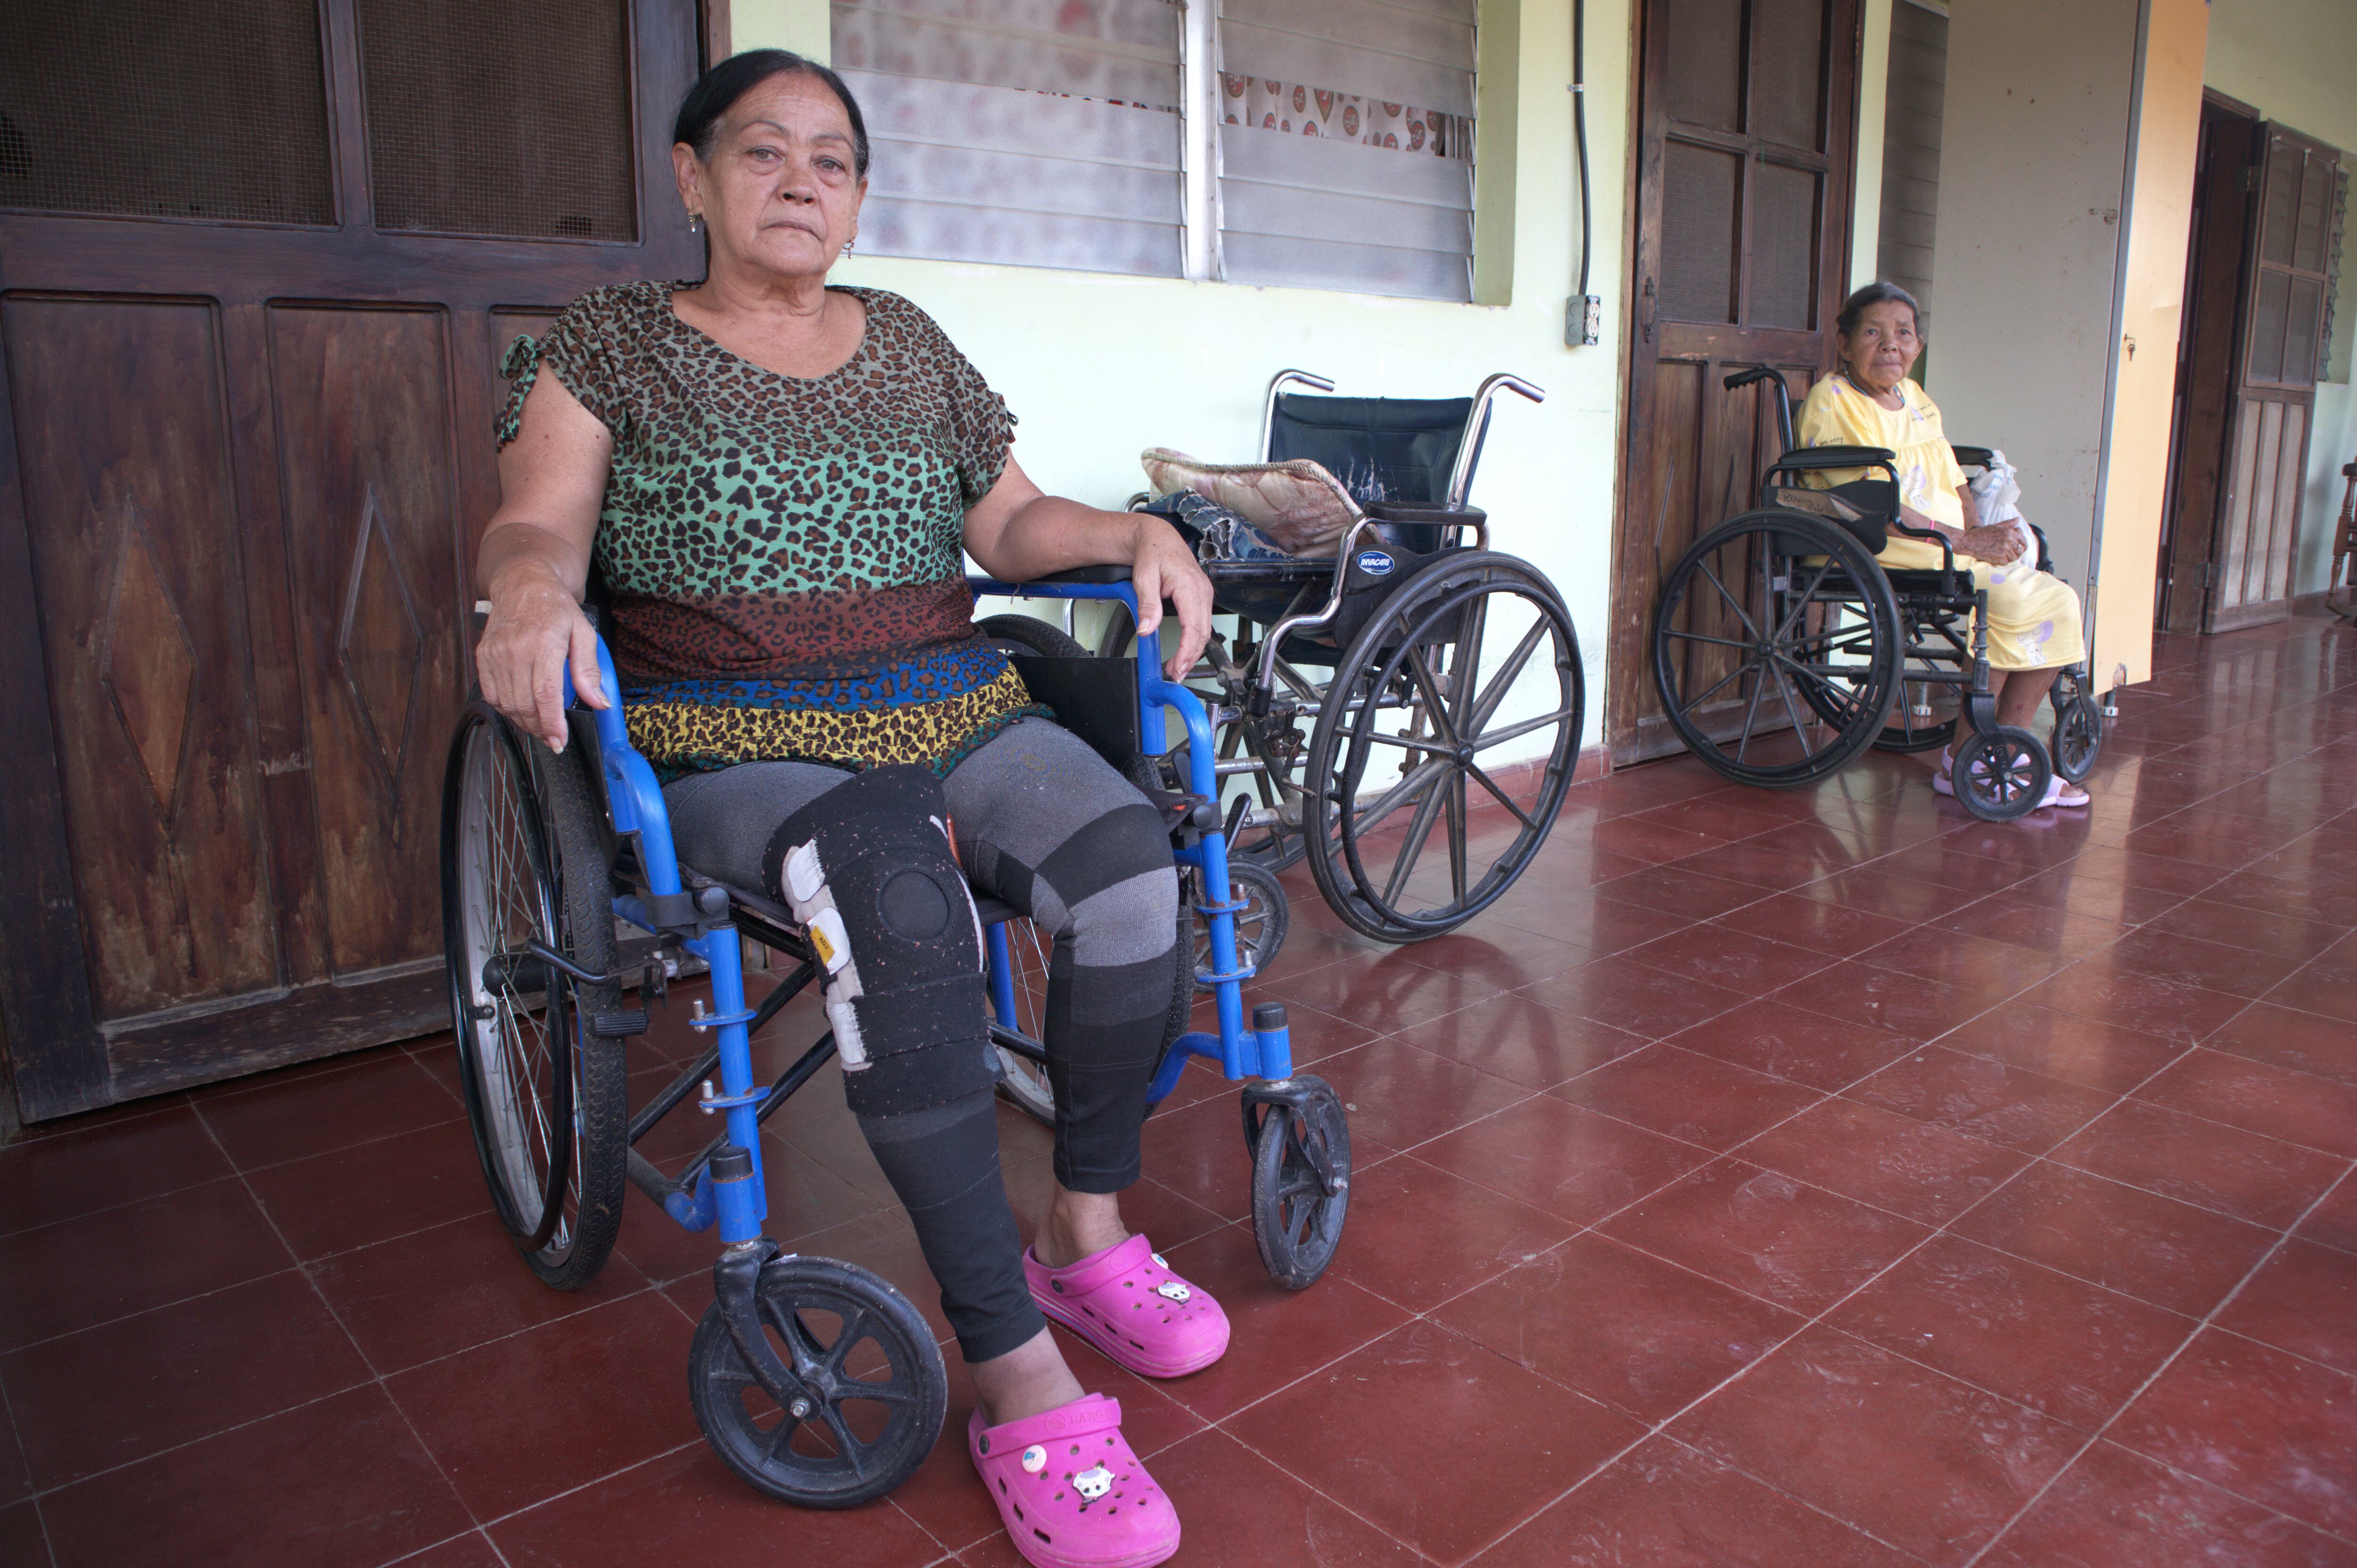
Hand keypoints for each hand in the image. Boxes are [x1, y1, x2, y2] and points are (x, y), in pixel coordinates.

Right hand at [475, 568, 606, 751]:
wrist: (523, 584)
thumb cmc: (556, 608)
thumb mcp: (583, 633)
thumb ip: (589, 671)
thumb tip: (600, 703)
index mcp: (544, 643)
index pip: (545, 694)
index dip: (552, 723)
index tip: (559, 740)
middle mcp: (515, 649)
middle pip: (525, 704)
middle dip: (540, 728)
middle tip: (553, 739)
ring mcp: (496, 654)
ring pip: (507, 704)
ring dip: (525, 722)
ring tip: (540, 727)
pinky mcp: (483, 656)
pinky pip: (492, 695)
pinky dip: (507, 709)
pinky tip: (521, 711)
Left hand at [1126, 515, 1212, 681]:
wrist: (1157, 537)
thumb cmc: (1151, 552)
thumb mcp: (1143, 577)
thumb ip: (1147, 605)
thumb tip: (1146, 630)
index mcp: (1189, 586)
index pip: (1193, 627)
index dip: (1186, 651)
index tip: (1176, 667)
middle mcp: (1202, 591)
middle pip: (1202, 633)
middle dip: (1190, 657)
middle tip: (1175, 674)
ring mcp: (1204, 594)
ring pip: (1205, 630)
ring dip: (1193, 651)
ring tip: (1178, 667)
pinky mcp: (1202, 596)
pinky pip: (1202, 623)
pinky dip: (1195, 640)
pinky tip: (1185, 650)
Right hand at [1958, 522, 2027, 565]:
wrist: (1970, 541)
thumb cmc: (1983, 533)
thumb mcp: (1996, 526)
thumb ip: (2009, 523)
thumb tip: (2018, 519)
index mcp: (2010, 532)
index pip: (2023, 540)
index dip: (2024, 544)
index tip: (2022, 547)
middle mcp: (2009, 541)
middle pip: (2019, 550)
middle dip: (2016, 552)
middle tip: (2011, 553)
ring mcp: (2004, 550)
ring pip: (2014, 557)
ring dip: (2010, 557)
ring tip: (2004, 556)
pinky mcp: (1999, 558)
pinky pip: (2006, 562)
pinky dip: (2003, 561)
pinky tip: (1998, 558)